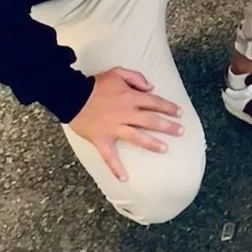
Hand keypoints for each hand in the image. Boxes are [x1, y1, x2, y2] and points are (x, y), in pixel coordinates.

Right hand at [66, 67, 181, 181]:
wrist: (71, 96)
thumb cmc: (95, 84)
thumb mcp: (117, 72)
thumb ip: (136, 78)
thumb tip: (151, 87)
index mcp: (130, 97)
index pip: (155, 102)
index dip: (168, 107)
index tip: (179, 113)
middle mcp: (126, 114)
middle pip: (151, 120)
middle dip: (168, 126)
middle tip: (181, 131)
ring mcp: (114, 128)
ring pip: (137, 137)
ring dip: (152, 143)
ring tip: (165, 148)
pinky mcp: (101, 140)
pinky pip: (109, 156)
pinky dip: (116, 168)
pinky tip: (124, 178)